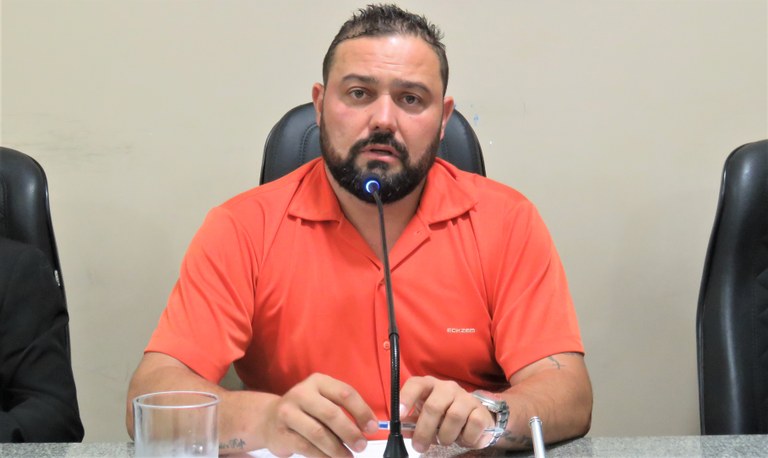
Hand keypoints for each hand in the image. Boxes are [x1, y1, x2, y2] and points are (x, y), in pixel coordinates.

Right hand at [262, 373, 378, 456]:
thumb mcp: (323, 401)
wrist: (268, 419)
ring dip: (337, 449)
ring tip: (348, 457)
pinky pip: (306, 447)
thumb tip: (369, 427)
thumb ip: (344, 410)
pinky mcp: (281, 433)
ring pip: (318, 433)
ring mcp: (288, 412)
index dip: (362, 411)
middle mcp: (302, 393)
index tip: (372, 428)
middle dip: (350, 432)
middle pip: (331, 413)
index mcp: (318, 382)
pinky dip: (322, 456)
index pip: (345, 393)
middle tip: (362, 446)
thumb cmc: (306, 411)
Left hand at [399, 376, 495, 452]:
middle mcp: (447, 387)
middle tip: (420, 446)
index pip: (416, 384)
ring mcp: (466, 397)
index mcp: (429, 386)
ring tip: (445, 440)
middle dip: (424, 431)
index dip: (406, 398)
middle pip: (434, 407)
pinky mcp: (481, 410)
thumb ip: (412, 424)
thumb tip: (401, 430)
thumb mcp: (425, 418)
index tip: (400, 416)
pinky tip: (462, 438)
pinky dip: (465, 438)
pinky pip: (473, 426)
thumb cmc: (444, 416)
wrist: (474, 418)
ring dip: (446, 436)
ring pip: (454, 417)